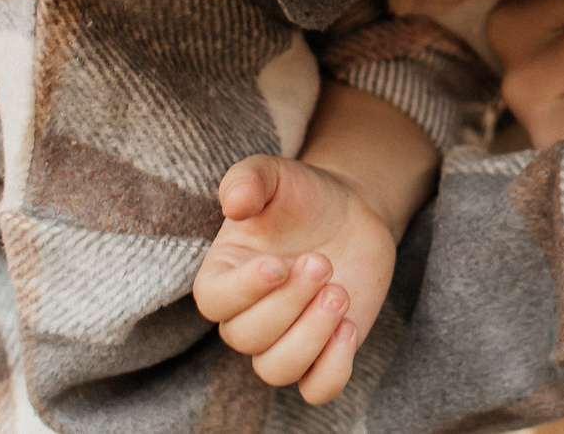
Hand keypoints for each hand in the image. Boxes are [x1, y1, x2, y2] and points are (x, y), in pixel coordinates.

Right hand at [191, 156, 392, 404]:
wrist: (349, 211)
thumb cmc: (302, 195)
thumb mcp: (275, 174)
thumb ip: (249, 179)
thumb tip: (234, 202)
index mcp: (223, 275)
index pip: (213, 302)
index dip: (244, 290)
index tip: (278, 263)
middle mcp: (246, 315)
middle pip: (248, 338)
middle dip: (289, 303)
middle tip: (323, 263)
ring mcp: (285, 338)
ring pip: (277, 370)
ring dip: (310, 337)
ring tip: (339, 292)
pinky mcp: (322, 352)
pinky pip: (317, 388)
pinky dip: (332, 370)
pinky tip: (350, 328)